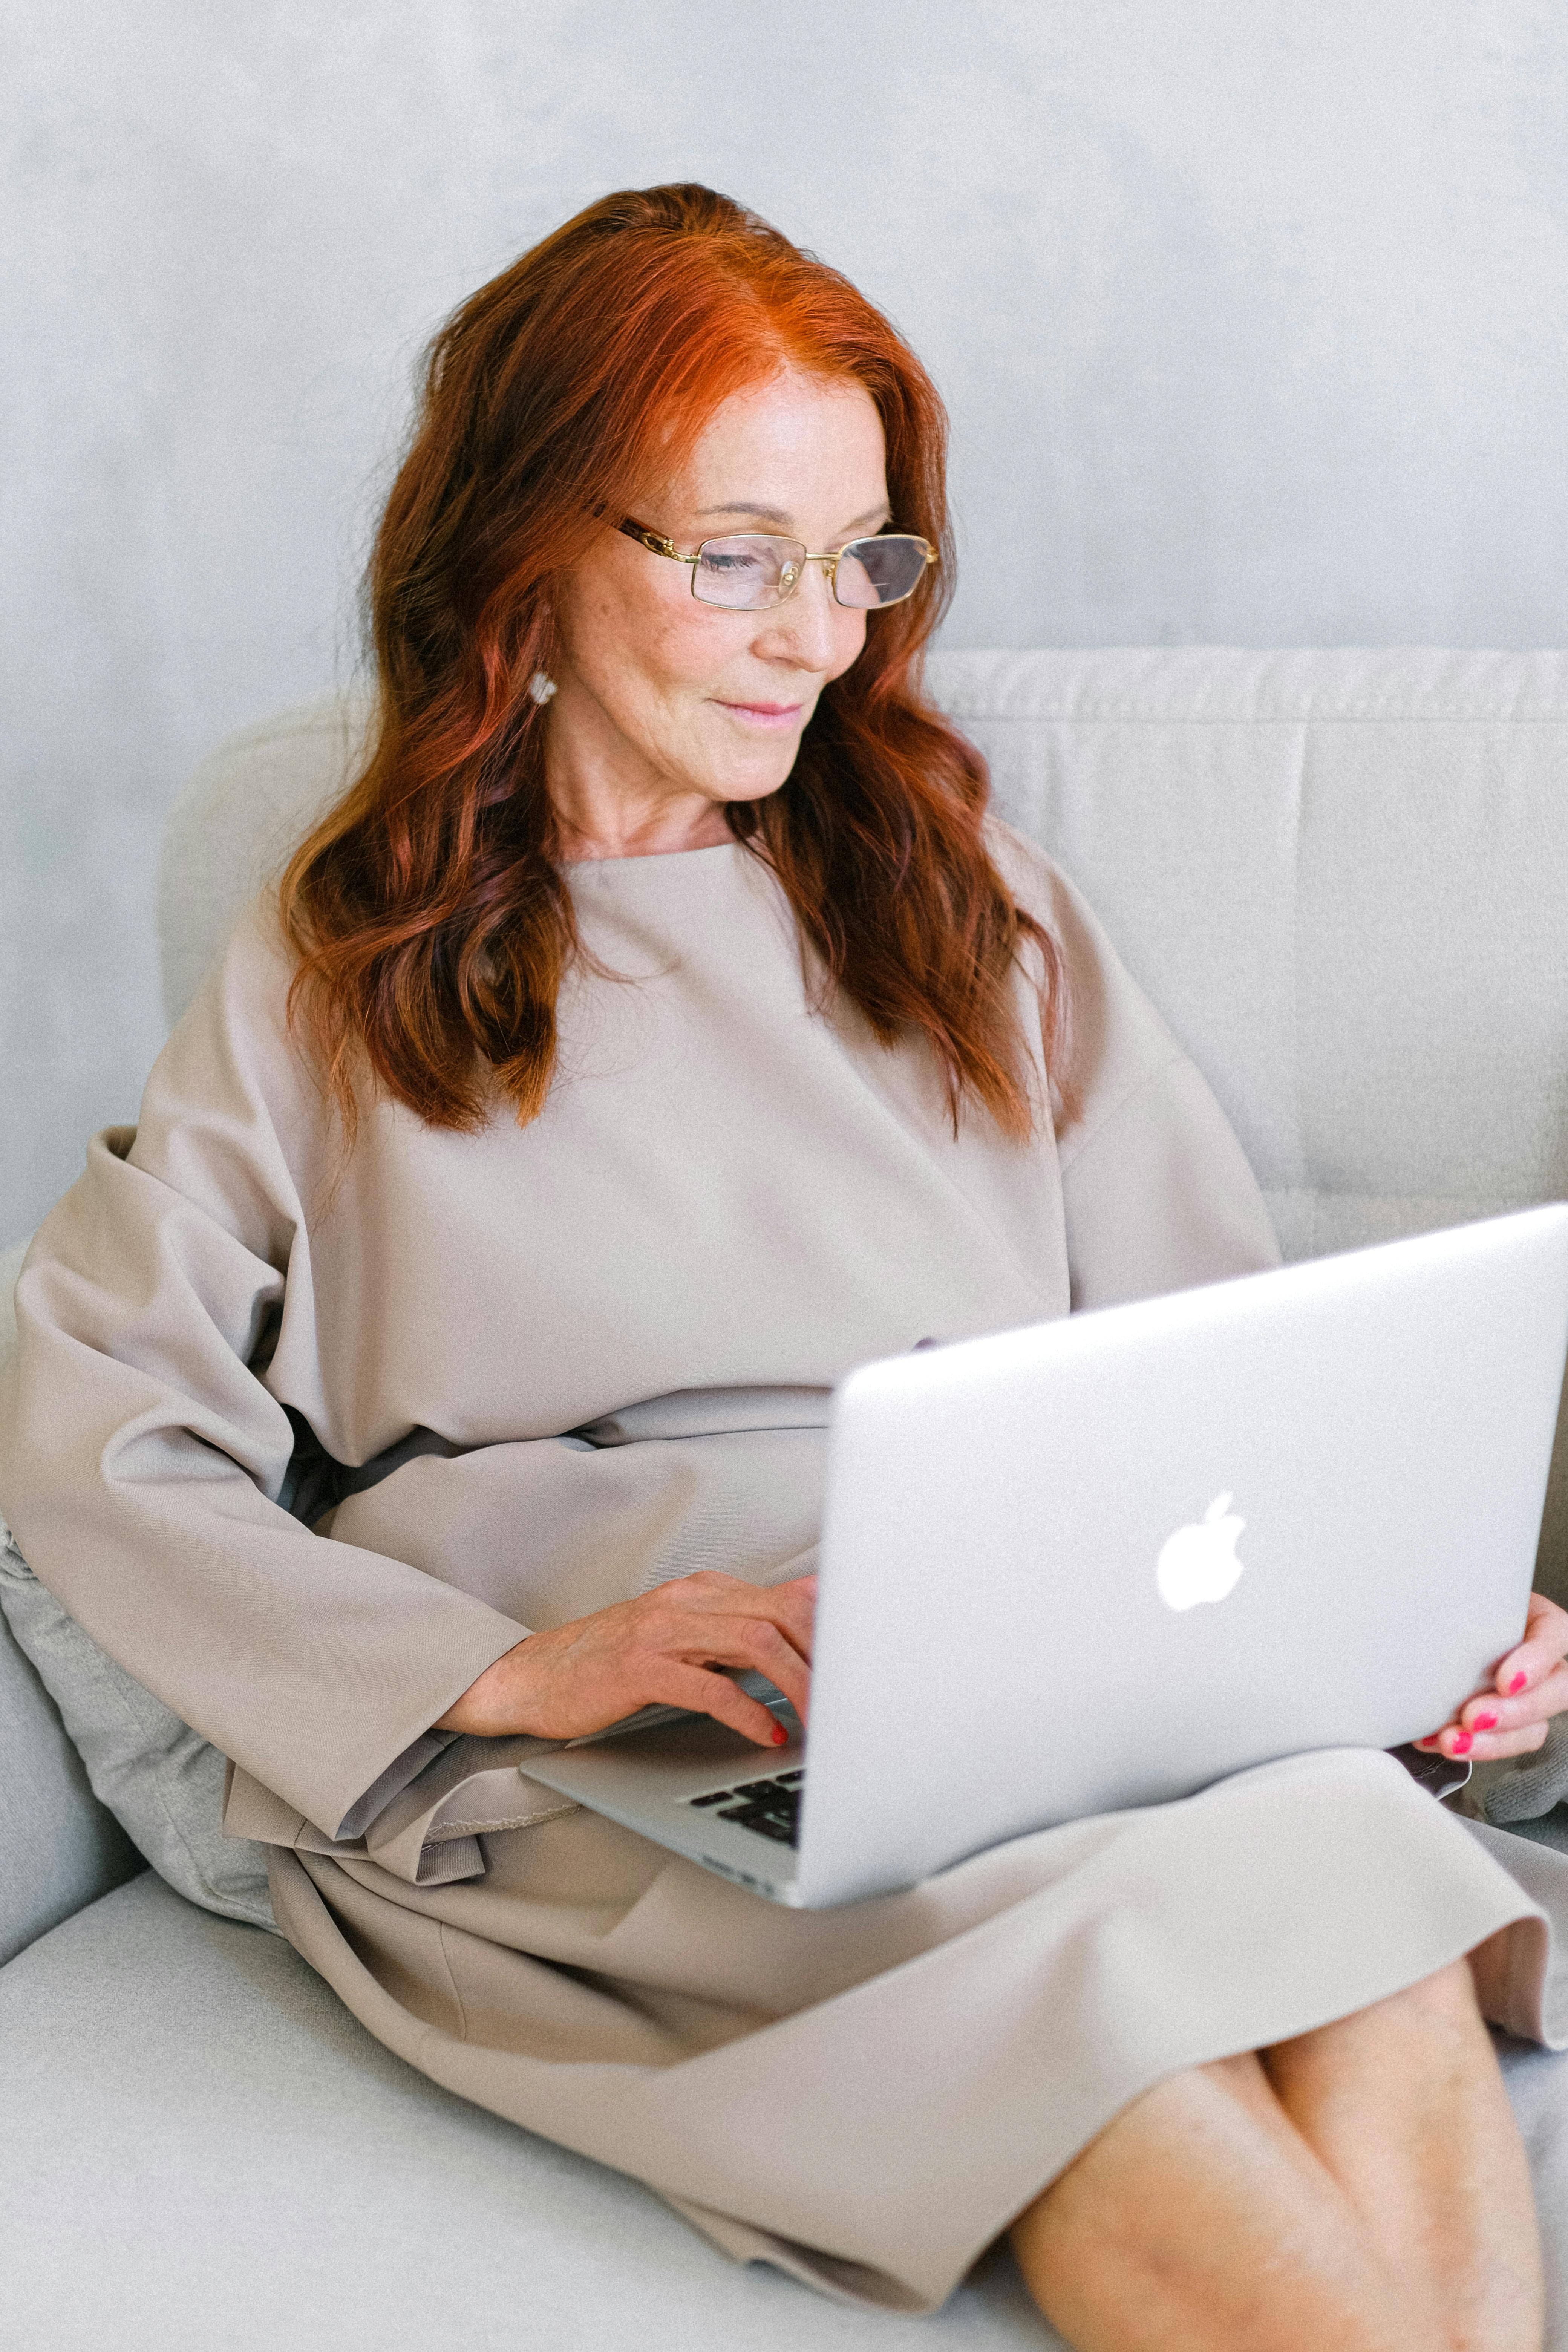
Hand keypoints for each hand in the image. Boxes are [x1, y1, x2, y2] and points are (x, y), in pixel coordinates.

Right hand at [435, 1569, 815, 1746]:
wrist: (534, 1676)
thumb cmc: (614, 1662)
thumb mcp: (687, 1631)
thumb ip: (745, 1619)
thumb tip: (811, 1601)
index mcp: (703, 1590)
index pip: (786, 1599)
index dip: (831, 1633)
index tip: (861, 1668)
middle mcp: (687, 1600)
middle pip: (780, 1616)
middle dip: (825, 1657)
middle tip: (851, 1701)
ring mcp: (662, 1631)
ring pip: (753, 1643)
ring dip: (797, 1684)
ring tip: (818, 1720)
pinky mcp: (640, 1668)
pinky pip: (708, 1686)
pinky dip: (747, 1710)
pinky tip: (766, 1733)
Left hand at [1415, 1590, 1567, 1761]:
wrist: (1430, 1626)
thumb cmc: (1450, 1607)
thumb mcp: (1458, 1599)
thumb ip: (1456, 1609)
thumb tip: (1427, 1616)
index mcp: (1537, 1620)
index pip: (1555, 1635)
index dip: (1536, 1661)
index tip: (1505, 1682)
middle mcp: (1542, 1660)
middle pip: (1557, 1690)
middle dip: (1515, 1712)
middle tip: (1473, 1718)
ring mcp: (1530, 1694)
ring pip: (1535, 1727)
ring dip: (1493, 1742)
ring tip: (1452, 1741)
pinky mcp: (1510, 1723)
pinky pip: (1503, 1743)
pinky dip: (1471, 1747)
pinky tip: (1436, 1741)